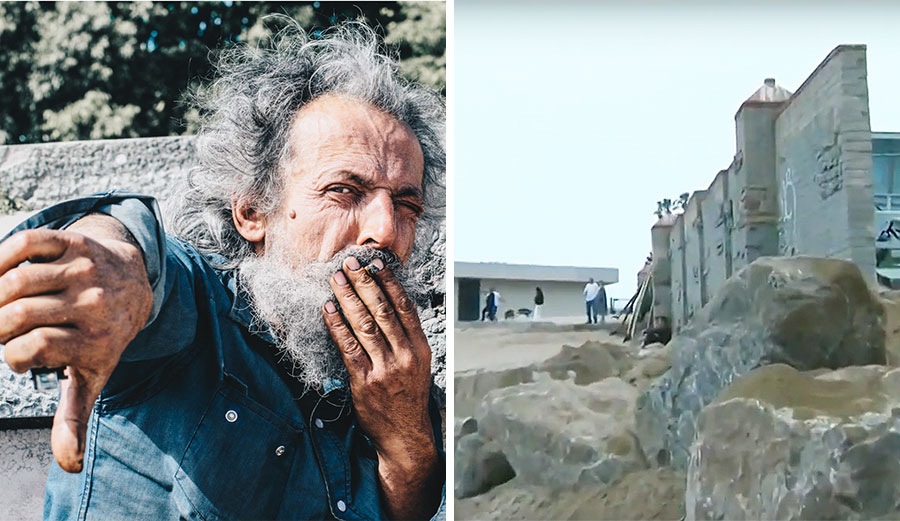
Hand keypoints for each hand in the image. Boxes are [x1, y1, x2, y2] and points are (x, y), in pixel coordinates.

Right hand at [0, 222, 152, 472]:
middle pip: (20, 313)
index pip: (33, 348)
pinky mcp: (76, 243)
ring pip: (18, 280)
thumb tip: (68, 465)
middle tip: (3, 329)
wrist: (135, 285)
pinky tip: (0, 274)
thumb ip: (75, 416)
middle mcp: (94, 303)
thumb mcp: (94, 375)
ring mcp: (85, 270)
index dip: (13, 355)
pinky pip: (28, 244)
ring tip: (0, 306)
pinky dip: (2, 257)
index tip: (20, 357)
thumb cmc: (104, 336)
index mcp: (96, 340)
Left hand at [322, 255, 440, 518]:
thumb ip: (405, 339)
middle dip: (365, 283)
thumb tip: (387, 305)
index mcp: (420, 349)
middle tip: (349, 264)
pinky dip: (337, 325)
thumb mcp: (417, 366)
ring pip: (364, 324)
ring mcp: (385, 369)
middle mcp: (405, 356)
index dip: (389, 283)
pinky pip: (348, 347)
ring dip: (348, 298)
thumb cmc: (408, 398)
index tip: (376, 263)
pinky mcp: (365, 382)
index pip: (404, 307)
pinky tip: (328, 309)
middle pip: (383, 310)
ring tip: (336, 280)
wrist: (405, 436)